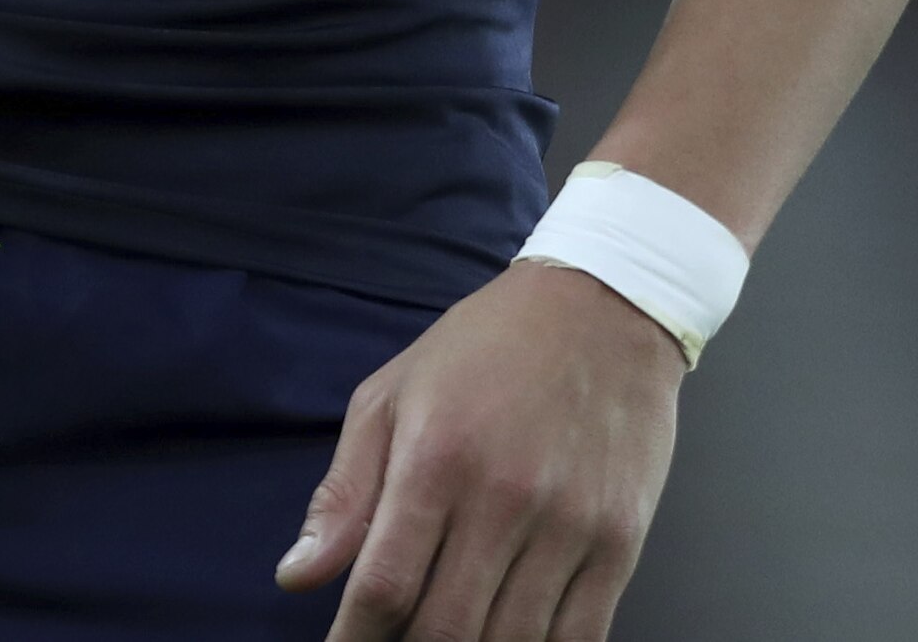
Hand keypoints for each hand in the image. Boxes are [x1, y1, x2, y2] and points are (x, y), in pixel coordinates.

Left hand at [278, 263, 680, 640]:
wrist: (601, 308)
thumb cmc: (485, 349)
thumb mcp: (390, 397)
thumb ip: (344, 493)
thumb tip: (297, 577)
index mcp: (436, 459)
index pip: (386, 587)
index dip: (356, 640)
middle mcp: (504, 499)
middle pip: (446, 630)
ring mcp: (569, 526)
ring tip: (447, 637)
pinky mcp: (620, 543)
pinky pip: (579, 638)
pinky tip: (509, 639)